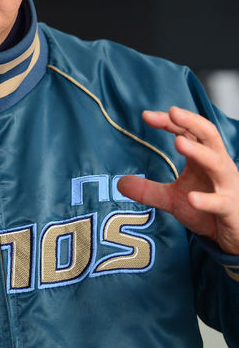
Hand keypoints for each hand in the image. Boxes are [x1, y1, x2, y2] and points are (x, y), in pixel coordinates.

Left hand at [117, 106, 238, 254]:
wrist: (233, 234)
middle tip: (172, 112)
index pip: (188, 131)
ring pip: (217, 163)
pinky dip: (207, 200)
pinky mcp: (229, 209)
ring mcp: (226, 187)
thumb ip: (148, 190)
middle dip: (192, 122)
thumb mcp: (172, 198)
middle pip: (209, 136)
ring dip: (198, 152)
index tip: (146, 115)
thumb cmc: (207, 210)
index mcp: (204, 158)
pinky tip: (192, 198)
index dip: (169, 122)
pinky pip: (220, 202)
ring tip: (178, 142)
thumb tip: (120, 183)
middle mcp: (218, 166)